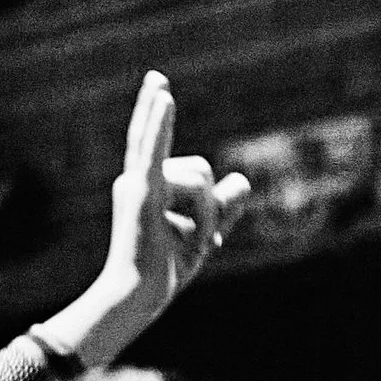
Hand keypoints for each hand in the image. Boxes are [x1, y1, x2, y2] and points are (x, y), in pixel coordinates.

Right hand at [53, 70, 254, 368]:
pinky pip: (154, 150)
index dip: (169, 132)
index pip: (179, 160)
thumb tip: (243, 178)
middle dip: (212, 211)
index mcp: (147, 185)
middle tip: (201, 236)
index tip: (159, 84)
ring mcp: (137, 182)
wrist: (139, 297)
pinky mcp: (141, 191)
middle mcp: (138, 178)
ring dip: (209, 219)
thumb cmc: (165, 271)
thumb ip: (224, 207)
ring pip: (201, 179)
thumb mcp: (205, 234)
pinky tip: (162, 94)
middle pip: (200, 171)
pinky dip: (158, 123)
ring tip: (195, 248)